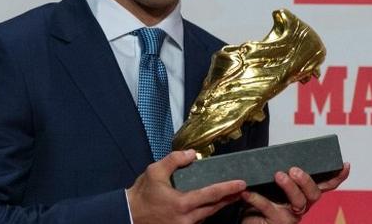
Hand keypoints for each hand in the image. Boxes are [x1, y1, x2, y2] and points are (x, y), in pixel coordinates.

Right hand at [127, 150, 246, 223]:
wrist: (129, 215)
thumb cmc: (141, 194)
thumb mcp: (155, 171)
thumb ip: (174, 160)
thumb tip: (192, 153)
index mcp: (182, 203)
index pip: (211, 194)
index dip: (228, 188)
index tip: (241, 184)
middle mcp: (186, 218)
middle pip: (214, 208)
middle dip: (229, 198)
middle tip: (242, 190)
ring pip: (207, 216)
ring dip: (219, 206)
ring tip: (229, 197)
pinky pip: (198, 221)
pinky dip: (206, 213)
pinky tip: (210, 206)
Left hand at [240, 163, 349, 223]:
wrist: (247, 219)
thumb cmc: (259, 197)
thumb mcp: (269, 181)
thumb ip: (278, 169)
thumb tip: (276, 152)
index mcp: (303, 194)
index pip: (325, 185)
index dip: (337, 176)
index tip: (345, 164)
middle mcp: (301, 206)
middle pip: (313, 194)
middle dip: (306, 181)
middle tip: (294, 170)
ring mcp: (290, 216)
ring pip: (298, 203)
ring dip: (290, 188)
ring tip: (277, 175)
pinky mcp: (276, 223)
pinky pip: (269, 209)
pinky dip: (257, 198)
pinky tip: (247, 192)